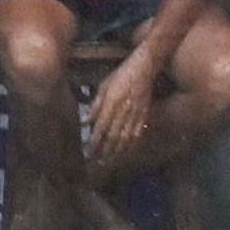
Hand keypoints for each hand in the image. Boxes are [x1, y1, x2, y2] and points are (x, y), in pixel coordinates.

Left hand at [83, 49, 157, 169]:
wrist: (144, 69)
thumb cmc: (121, 76)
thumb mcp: (103, 87)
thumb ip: (95, 106)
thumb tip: (85, 122)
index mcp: (112, 102)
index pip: (101, 127)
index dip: (94, 141)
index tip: (88, 151)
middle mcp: (124, 110)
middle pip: (113, 136)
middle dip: (104, 150)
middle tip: (97, 161)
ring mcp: (136, 114)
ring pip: (125, 138)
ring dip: (116, 151)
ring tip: (109, 161)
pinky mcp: (145, 115)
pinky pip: (137, 134)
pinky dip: (131, 145)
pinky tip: (125, 152)